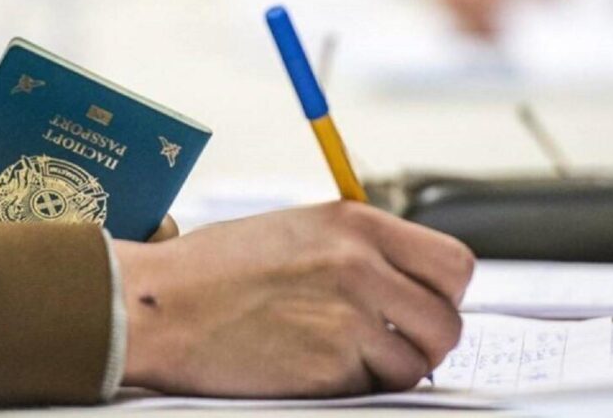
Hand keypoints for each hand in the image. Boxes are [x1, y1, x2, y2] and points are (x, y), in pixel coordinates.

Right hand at [115, 201, 473, 396]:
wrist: (158, 304)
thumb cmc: (216, 268)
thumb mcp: (298, 230)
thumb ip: (361, 249)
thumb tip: (408, 283)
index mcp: (356, 224)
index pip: (454, 265)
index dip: (446, 293)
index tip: (426, 304)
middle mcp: (360, 267)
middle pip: (447, 323)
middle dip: (428, 340)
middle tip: (396, 342)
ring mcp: (346, 320)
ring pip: (416, 364)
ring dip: (391, 369)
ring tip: (347, 356)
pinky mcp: (327, 371)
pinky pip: (373, 389)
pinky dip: (355, 386)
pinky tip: (315, 367)